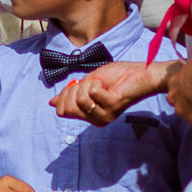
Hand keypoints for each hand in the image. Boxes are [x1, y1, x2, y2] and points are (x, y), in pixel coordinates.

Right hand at [51, 59, 173, 125]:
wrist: (139, 73)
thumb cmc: (115, 77)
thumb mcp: (85, 85)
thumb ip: (70, 94)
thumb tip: (51, 103)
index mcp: (89, 115)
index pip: (62, 111)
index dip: (65, 94)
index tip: (78, 86)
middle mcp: (96, 119)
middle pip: (67, 108)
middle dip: (74, 90)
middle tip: (91, 85)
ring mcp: (104, 115)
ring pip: (79, 99)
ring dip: (87, 85)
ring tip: (101, 84)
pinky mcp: (112, 106)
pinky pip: (92, 92)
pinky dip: (97, 82)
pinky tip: (108, 85)